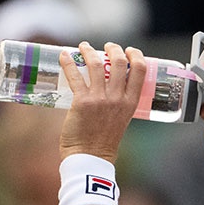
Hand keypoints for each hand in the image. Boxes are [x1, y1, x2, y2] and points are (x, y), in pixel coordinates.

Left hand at [58, 42, 147, 163]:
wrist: (90, 158)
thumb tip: (110, 87)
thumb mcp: (121, 120)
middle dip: (114, 49)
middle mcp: (118, 98)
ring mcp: (100, 99)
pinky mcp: (82, 102)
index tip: (129, 50)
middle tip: (107, 46)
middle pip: (119, 62)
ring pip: (97, 64)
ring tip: (84, 46)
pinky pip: (75, 76)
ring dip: (89, 51)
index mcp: (131, 103)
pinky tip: (64, 55)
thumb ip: (118, 104)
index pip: (139, 70)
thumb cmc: (104, 142)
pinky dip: (68, 62)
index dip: (136, 55)